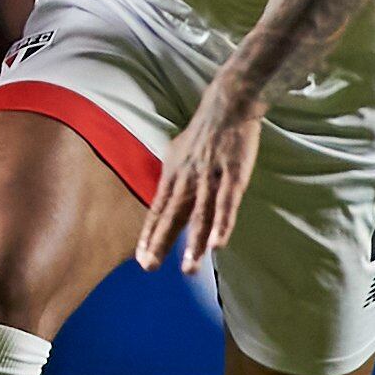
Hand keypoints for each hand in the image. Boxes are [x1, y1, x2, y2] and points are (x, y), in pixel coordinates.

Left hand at [137, 91, 262, 273]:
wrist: (227, 105)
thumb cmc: (204, 132)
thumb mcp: (178, 153)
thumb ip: (173, 177)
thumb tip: (164, 195)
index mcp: (173, 175)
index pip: (158, 210)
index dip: (150, 234)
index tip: (142, 257)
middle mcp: (187, 178)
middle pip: (172, 216)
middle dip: (161, 243)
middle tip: (149, 267)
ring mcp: (209, 177)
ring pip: (200, 215)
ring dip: (194, 243)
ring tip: (188, 268)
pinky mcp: (232, 175)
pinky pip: (226, 204)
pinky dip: (222, 224)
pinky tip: (218, 245)